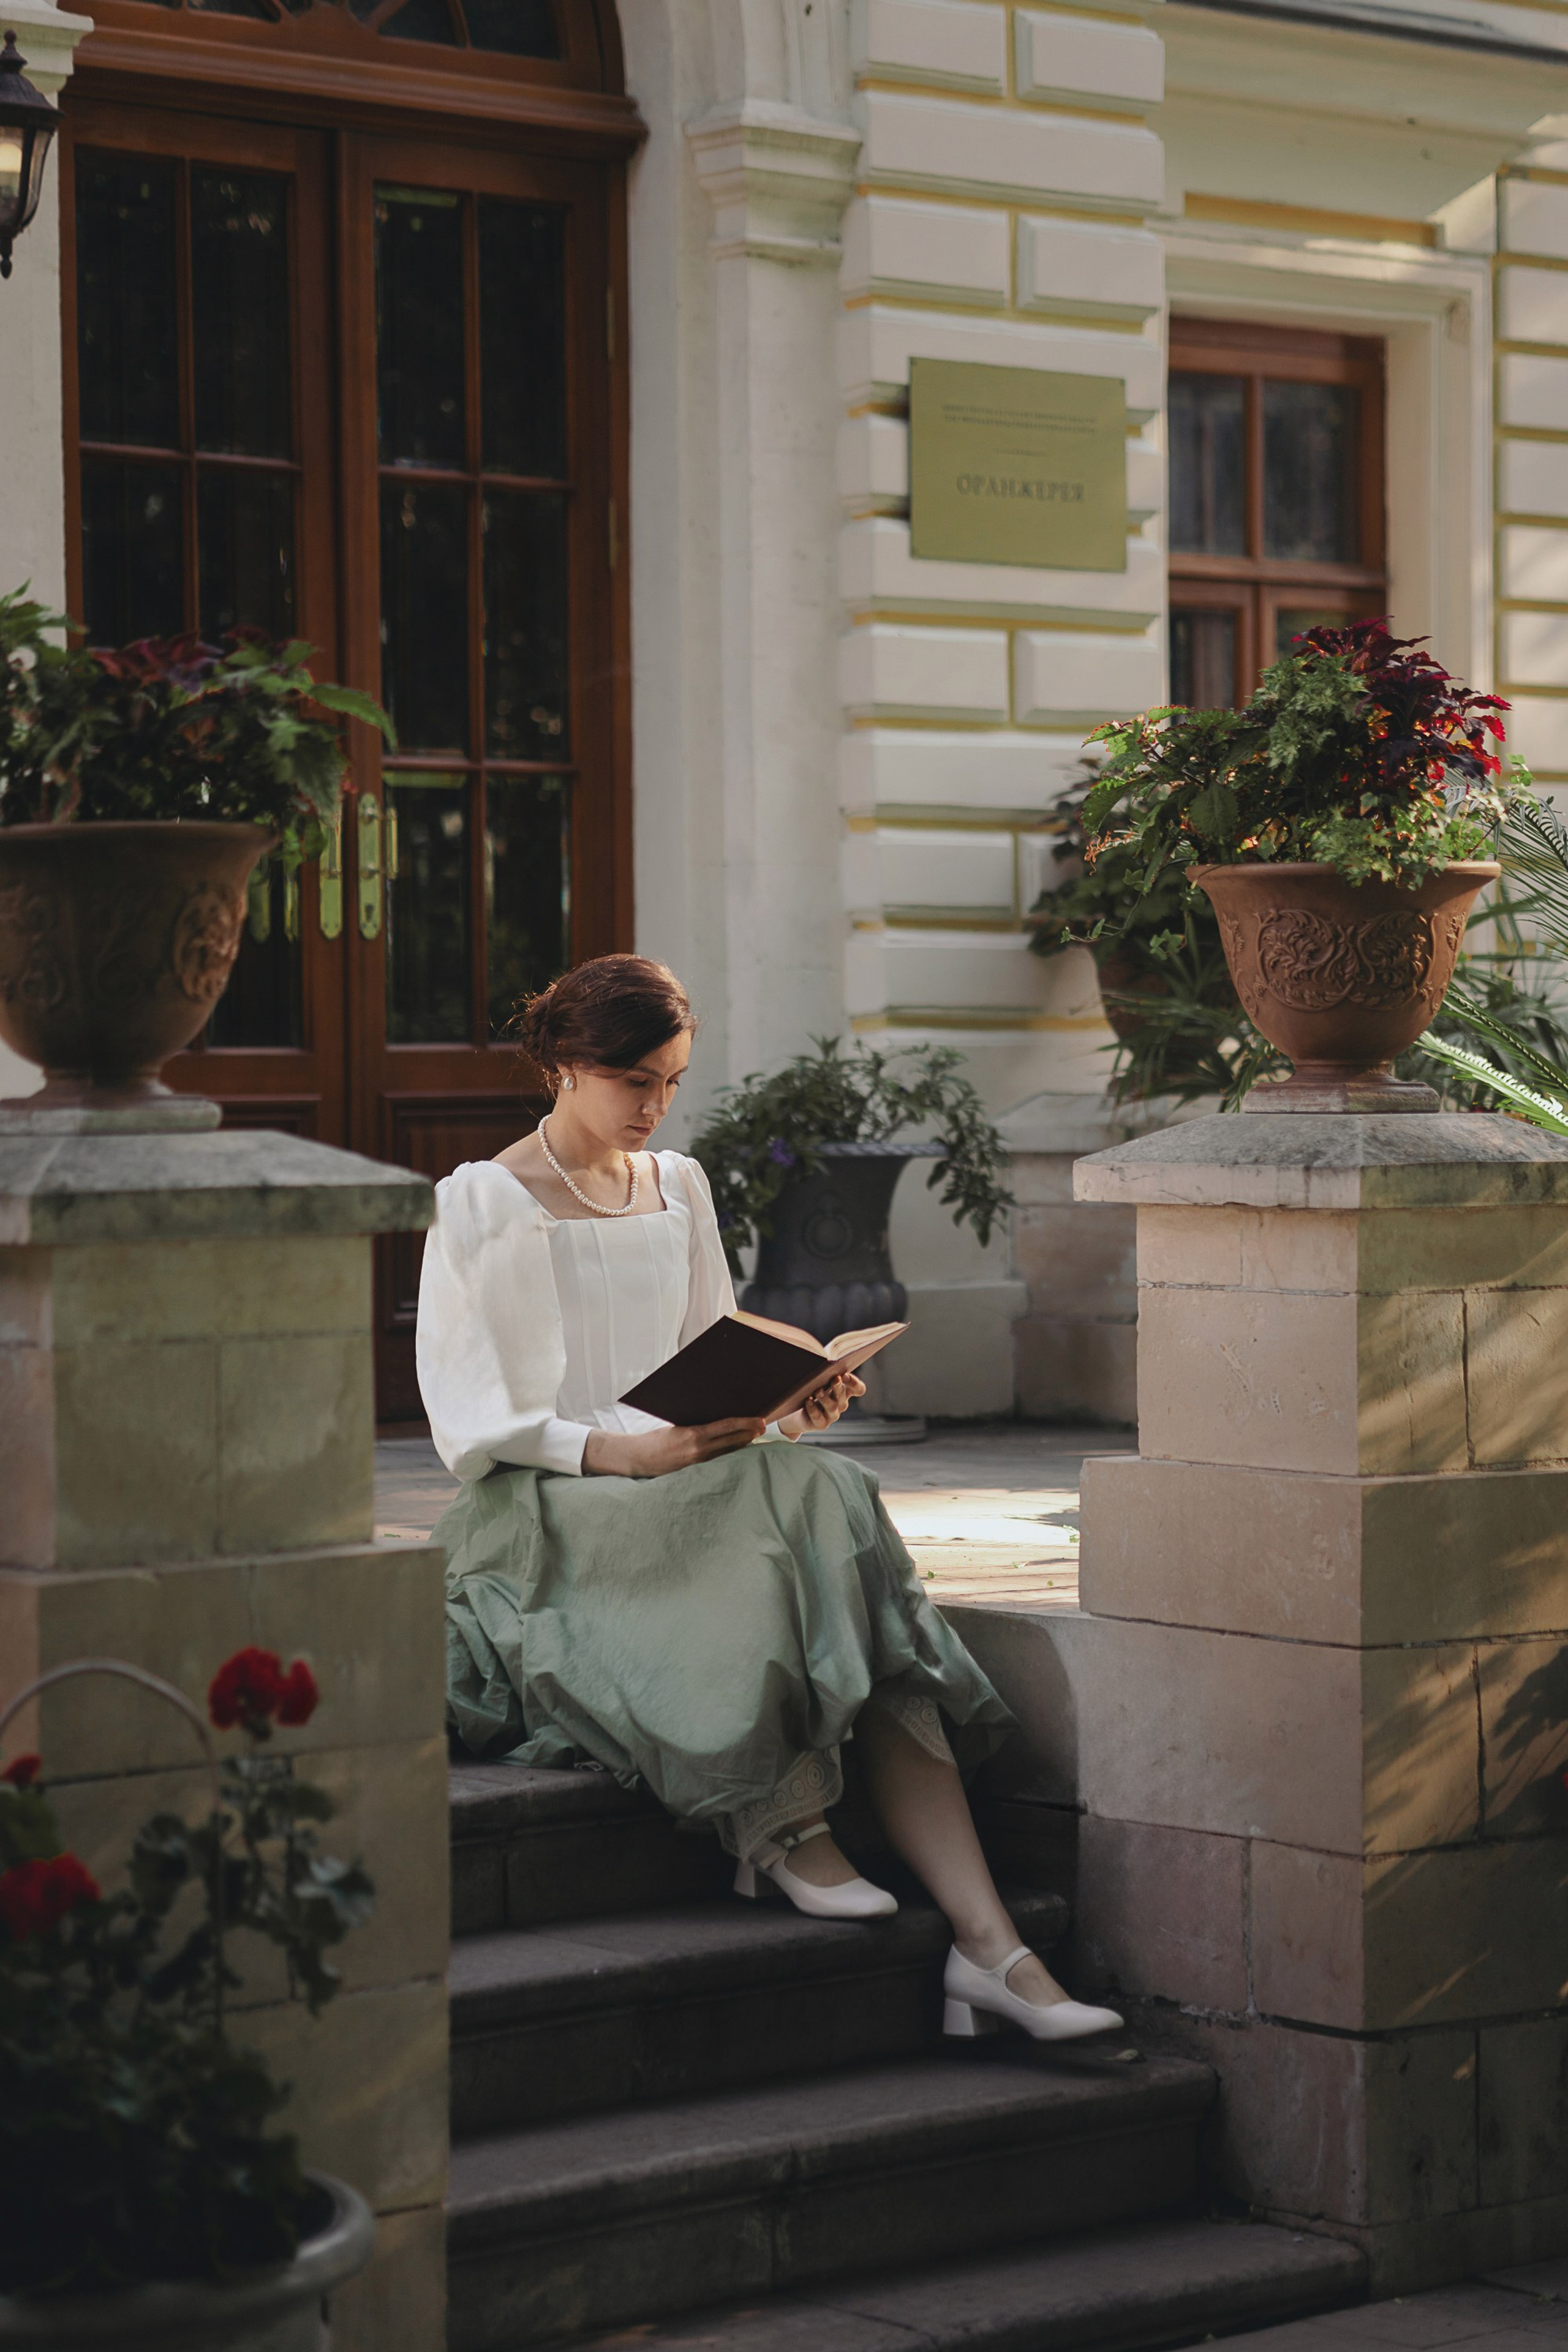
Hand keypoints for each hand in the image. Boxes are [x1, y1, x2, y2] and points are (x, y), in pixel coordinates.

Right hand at [583, 1417, 766, 1477]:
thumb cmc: (656, 1439)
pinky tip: (736, 1451)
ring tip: (754, 1437)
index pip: (726, 1426)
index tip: (760, 1420)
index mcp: (693, 1434)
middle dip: (750, 1434)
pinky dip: (729, 1454)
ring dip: (742, 1444)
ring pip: (728, 1453)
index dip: (746, 1423)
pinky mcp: (695, 1471)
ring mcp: (698, 1463)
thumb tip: (718, 1422)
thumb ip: (697, 1426)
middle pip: (733, 1441)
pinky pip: (718, 1462)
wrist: (638, 1458)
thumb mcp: (677, 1427)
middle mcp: (698, 1450)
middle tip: (764, 1427)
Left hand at [779, 1371, 864, 1438]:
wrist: (799, 1413)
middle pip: (843, 1395)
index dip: (854, 1383)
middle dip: (839, 1387)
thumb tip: (821, 1360)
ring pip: (832, 1407)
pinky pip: (819, 1418)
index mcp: (844, 1392)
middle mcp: (841, 1404)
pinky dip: (813, 1409)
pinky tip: (808, 1401)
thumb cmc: (811, 1391)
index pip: (858, 1389)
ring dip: (825, 1398)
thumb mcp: (819, 1381)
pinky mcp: (821, 1424)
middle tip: (834, 1379)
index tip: (845, 1375)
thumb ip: (824, 1371)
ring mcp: (832, 1415)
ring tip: (817, 1391)